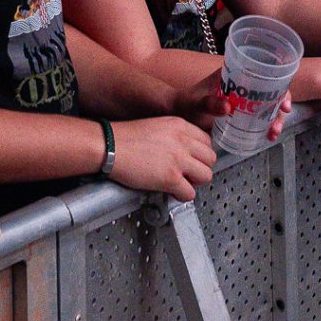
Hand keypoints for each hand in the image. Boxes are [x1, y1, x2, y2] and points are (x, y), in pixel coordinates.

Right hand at [104, 116, 218, 200]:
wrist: (109, 145)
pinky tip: (172, 192)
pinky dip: (182, 195)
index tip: (193, 160)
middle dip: (201, 168)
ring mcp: (178, 159)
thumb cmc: (125, 137)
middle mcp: (183, 140)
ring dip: (195, 182)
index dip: (200, 154)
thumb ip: (174, 136)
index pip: (207, 141)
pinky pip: (190, 193)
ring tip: (181, 183)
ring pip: (206, 176)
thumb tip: (183, 152)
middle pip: (210, 158)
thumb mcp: (156, 125)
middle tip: (188, 173)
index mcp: (180, 125)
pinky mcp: (170, 177)